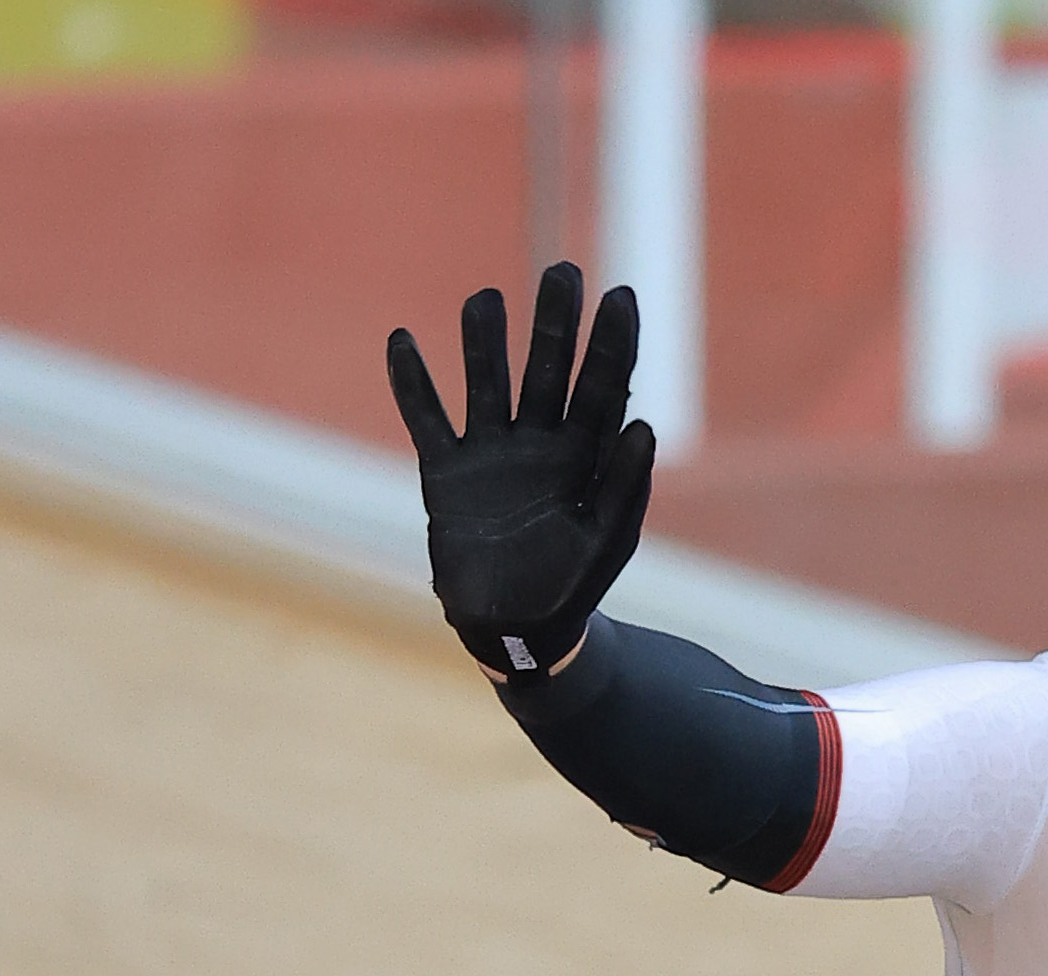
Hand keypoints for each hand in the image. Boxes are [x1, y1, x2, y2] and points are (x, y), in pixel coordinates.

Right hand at [386, 262, 654, 679]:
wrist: (517, 628)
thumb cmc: (571, 585)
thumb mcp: (605, 542)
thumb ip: (625, 486)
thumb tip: (644, 426)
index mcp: (582, 456)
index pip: (601, 387)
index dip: (612, 343)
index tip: (623, 295)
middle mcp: (537, 442)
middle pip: (546, 369)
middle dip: (554, 322)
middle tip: (563, 274)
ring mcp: (490, 453)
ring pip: (486, 381)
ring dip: (485, 342)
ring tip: (486, 301)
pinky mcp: (446, 471)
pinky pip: (426, 419)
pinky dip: (412, 385)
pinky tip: (402, 342)